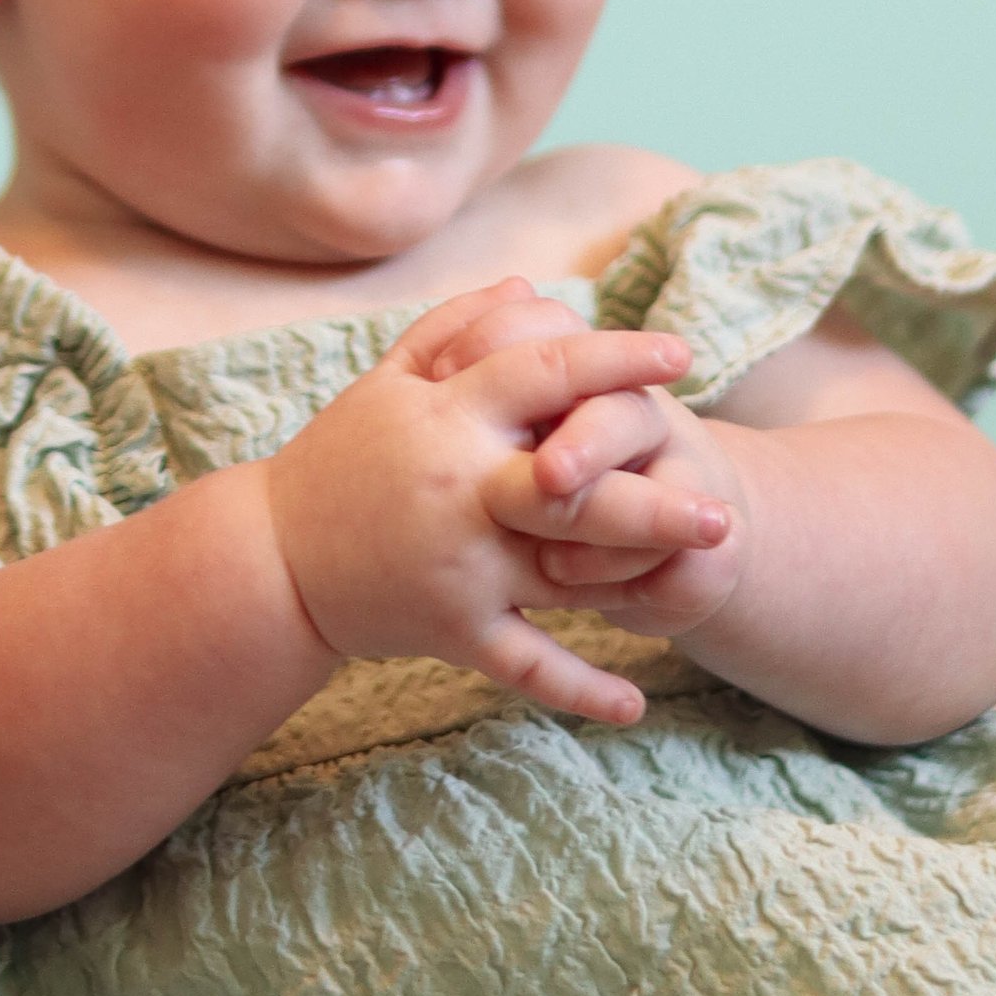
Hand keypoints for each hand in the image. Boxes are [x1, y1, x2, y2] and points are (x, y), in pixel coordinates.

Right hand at [263, 286, 727, 725]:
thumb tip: (531, 292)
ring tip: (714, 565)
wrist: (273, 559)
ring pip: (564, 574)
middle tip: (722, 501)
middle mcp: (458, 489)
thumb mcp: (386, 384)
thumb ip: (457, 331)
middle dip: (650, 492)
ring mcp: (460, 565)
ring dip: (641, 572)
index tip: (679, 352)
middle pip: (570, 482)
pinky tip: (636, 704)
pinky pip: (524, 662)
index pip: (541, 371)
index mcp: (444, 417)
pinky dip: (579, 688)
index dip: (612, 356)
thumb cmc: (340, 460)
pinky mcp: (452, 629)